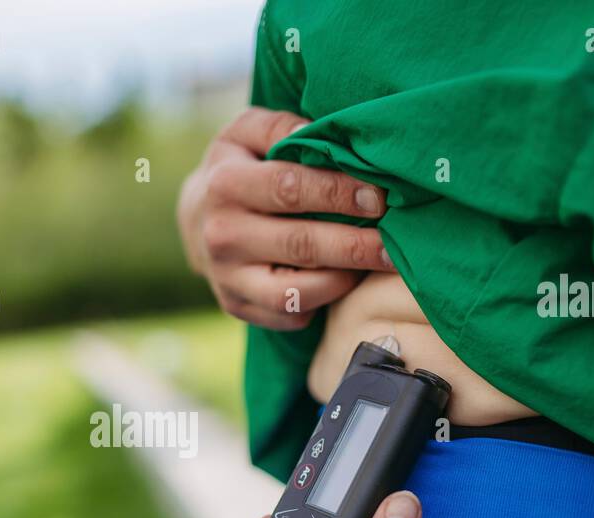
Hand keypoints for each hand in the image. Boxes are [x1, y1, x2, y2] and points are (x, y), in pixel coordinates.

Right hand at [176, 107, 393, 329]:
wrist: (198, 219)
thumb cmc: (239, 166)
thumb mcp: (247, 132)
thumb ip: (281, 126)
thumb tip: (323, 133)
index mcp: (225, 185)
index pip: (290, 189)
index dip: (340, 193)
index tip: (380, 198)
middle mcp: (222, 236)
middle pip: (301, 245)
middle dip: (356, 245)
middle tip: (395, 244)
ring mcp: (227, 278)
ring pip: (296, 292)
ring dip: (344, 280)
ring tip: (375, 264)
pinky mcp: (237, 306)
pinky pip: (289, 315)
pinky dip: (323, 303)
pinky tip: (344, 282)